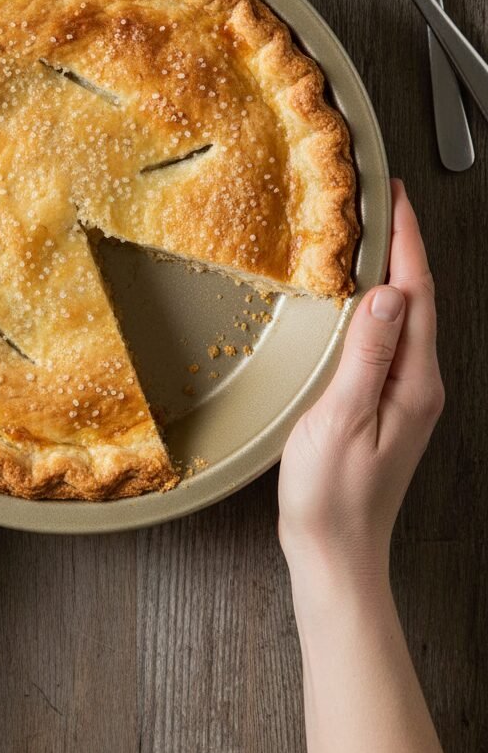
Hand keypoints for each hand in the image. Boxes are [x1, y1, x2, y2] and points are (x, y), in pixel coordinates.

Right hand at [278, 179, 443, 600]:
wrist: (336, 553)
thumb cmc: (332, 497)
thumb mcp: (341, 418)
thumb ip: (366, 354)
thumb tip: (388, 294)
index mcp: (413, 383)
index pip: (418, 294)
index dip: (407, 242)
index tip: (395, 199)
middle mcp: (418, 385)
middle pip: (419, 300)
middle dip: (404, 247)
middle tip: (383, 205)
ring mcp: (405, 397)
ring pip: (406, 319)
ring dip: (394, 274)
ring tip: (373, 238)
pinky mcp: (386, 407)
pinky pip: (389, 341)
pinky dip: (379, 307)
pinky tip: (361, 302)